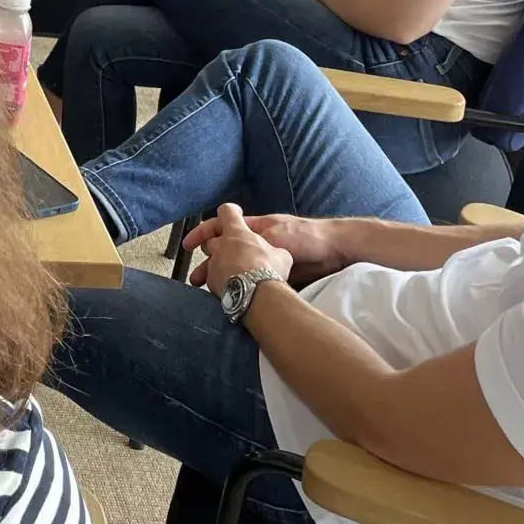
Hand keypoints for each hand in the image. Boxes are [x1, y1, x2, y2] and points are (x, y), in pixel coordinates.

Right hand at [186, 212, 350, 286]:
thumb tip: (223, 243)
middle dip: (208, 262)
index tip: (188, 247)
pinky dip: (241, 287)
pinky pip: (251, 280)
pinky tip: (236, 297)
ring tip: (210, 292)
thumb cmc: (306, 238)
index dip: (203, 234)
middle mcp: (256, 243)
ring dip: (222, 277)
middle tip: (196, 278)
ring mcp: (265, 260)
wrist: (335, 252)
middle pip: (225, 250)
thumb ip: (249, 237)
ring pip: (237, 268)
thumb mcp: (274, 234)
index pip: (222, 225)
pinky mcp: (275, 277)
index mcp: (255, 228)